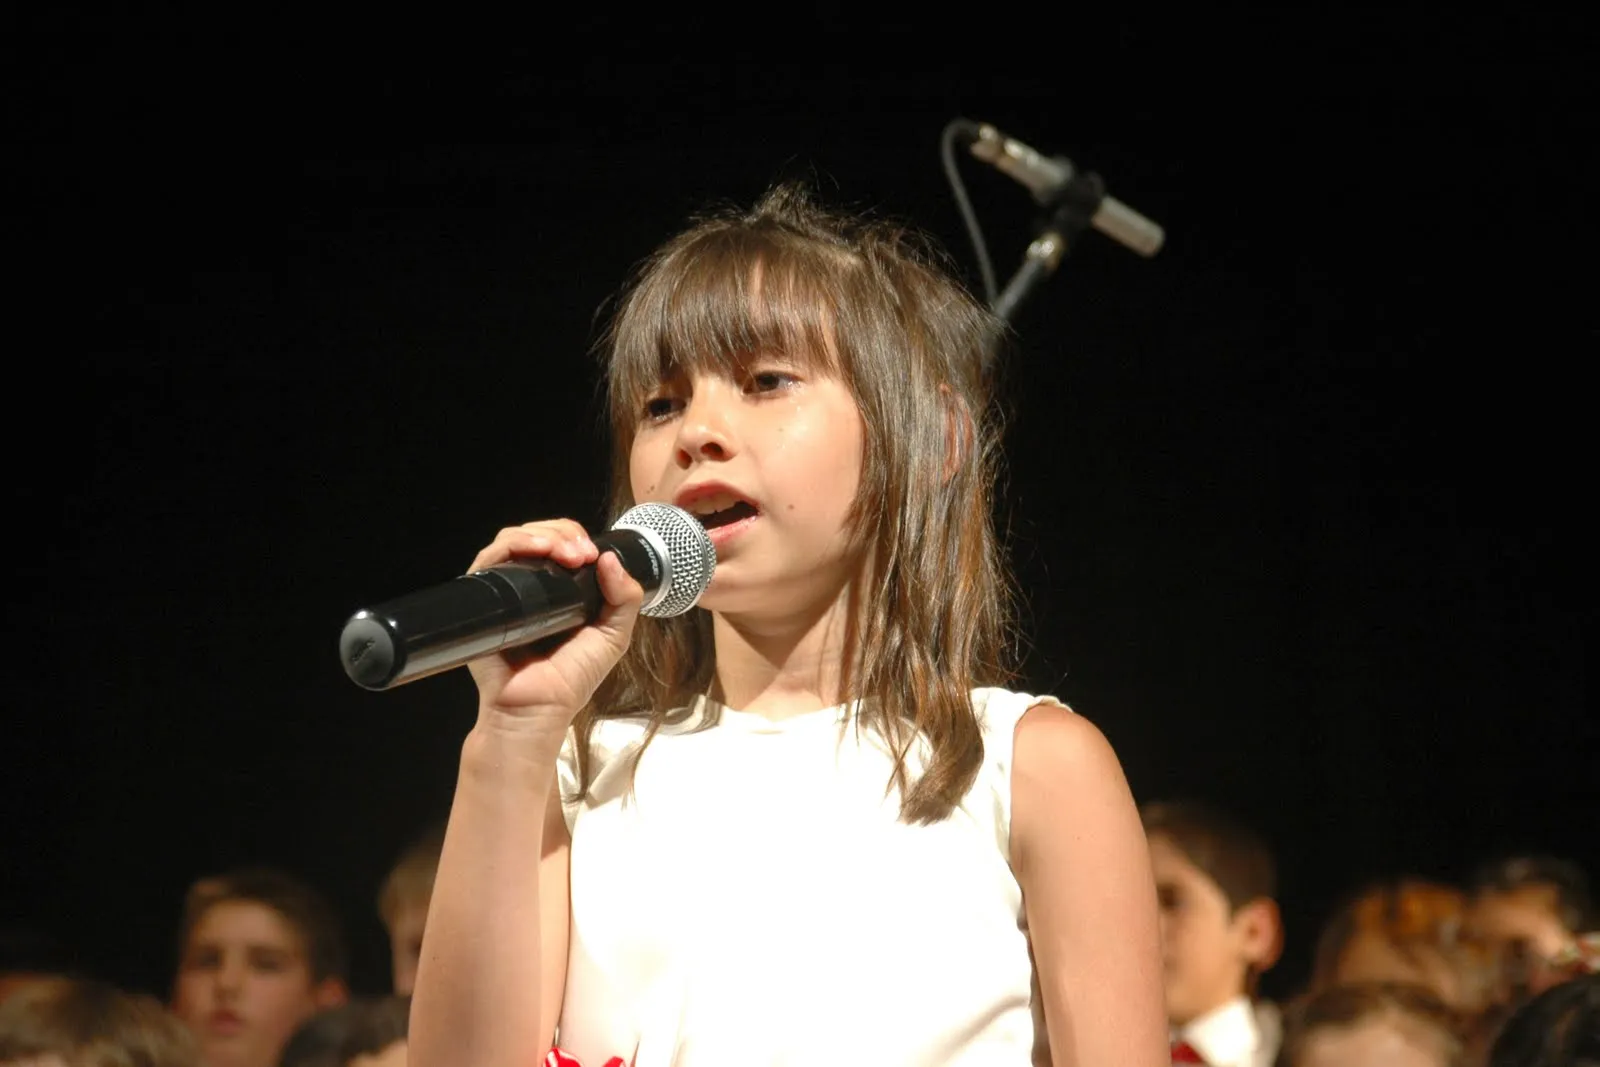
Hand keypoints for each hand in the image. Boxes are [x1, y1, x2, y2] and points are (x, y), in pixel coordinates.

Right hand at [465, 519, 643, 733]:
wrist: (534, 710)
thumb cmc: (569, 680)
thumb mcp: (613, 637)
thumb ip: (625, 599)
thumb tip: (611, 558)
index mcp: (561, 591)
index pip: (563, 544)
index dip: (577, 538)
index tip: (592, 554)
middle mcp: (531, 586)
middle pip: (539, 534)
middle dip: (563, 533)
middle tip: (580, 553)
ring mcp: (506, 590)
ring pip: (513, 540)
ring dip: (541, 534)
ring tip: (562, 551)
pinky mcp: (483, 597)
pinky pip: (489, 559)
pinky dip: (512, 545)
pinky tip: (535, 551)